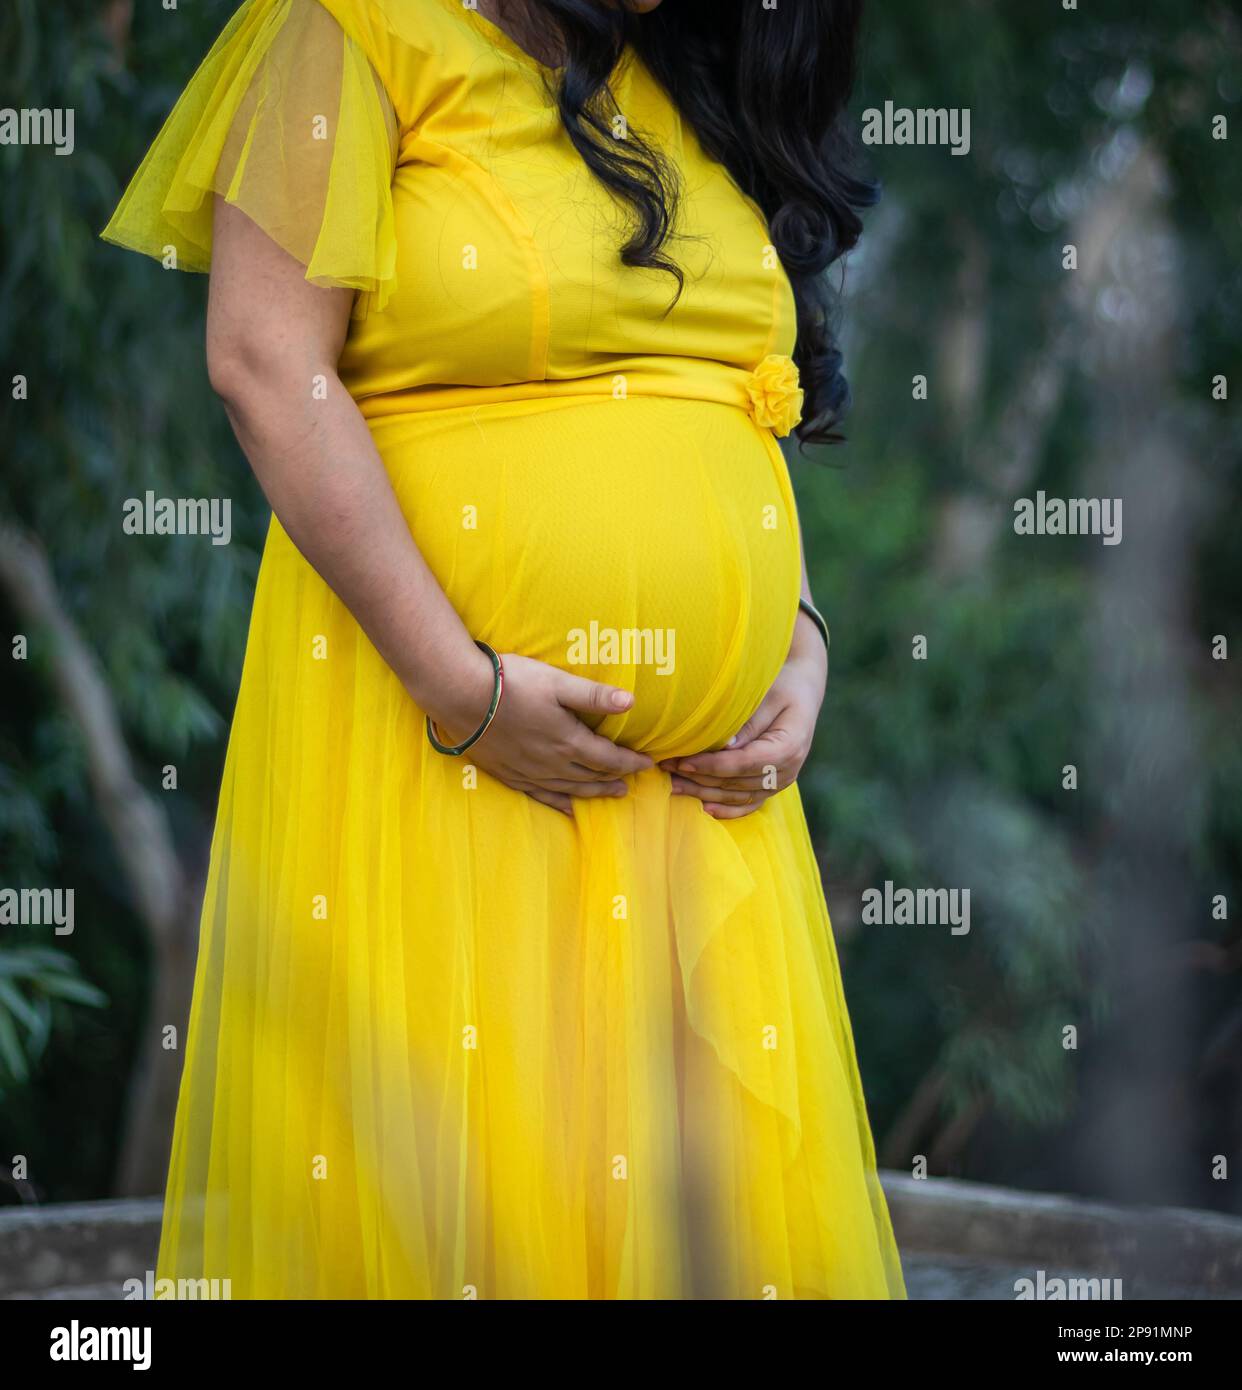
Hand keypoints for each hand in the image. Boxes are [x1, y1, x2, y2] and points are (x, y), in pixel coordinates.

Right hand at [427, 649, 653, 815]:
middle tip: (631, 783)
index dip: (630, 762)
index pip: (609, 758)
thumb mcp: (557, 682)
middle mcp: (552, 763)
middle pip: (591, 777)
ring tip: (610, 794)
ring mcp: (529, 772)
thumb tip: (631, 702)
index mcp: (568, 741)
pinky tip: (567, 808)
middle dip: (614, 779)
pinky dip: (559, 802)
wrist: (460, 696)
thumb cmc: (511, 683)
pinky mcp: (508, 774)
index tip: (647, 764)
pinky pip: (540, 796)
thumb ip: (594, 695)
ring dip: (593, 792)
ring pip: (569, 789)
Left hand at [659, 615, 827, 819]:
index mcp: (788, 747)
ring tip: (673, 785)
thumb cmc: (783, 685)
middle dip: (698, 778)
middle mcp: (788, 771)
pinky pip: (750, 803)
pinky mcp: (774, 785)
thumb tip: (725, 747)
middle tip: (666, 769)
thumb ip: (749, 723)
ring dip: (704, 793)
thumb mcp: (768, 695)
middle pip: (736, 783)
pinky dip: (727, 809)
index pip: (742, 763)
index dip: (710, 766)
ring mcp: (781, 781)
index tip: (682, 762)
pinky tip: (704, 808)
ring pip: (738, 796)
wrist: (803, 690)